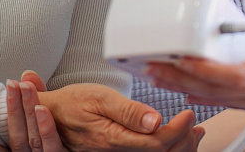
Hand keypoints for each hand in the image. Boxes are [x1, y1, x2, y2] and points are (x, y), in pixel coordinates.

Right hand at [0, 75, 63, 151]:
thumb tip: (28, 75)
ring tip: (26, 88)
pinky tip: (43, 109)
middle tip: (11, 85)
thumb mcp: (33, 116)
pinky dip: (47, 129)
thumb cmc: (42, 133)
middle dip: (13, 109)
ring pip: (33, 140)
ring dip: (29, 112)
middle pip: (15, 138)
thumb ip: (29, 99)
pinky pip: (53, 148)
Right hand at [30, 78, 204, 151]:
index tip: (188, 115)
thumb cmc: (71, 103)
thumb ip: (127, 111)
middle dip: (184, 141)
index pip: (156, 142)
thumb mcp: (98, 97)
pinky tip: (175, 138)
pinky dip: (166, 148)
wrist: (49, 115)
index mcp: (113, 138)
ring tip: (193, 132)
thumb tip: (154, 120)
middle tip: (195, 124)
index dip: (177, 130)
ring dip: (179, 146)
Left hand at [145, 23, 244, 141]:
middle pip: (215, 85)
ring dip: (185, 85)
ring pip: (217, 95)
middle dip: (179, 75)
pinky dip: (206, 95)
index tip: (182, 56)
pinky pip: (230, 101)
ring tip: (159, 73)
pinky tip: (187, 90)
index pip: (236, 73)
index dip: (204, 67)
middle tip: (151, 63)